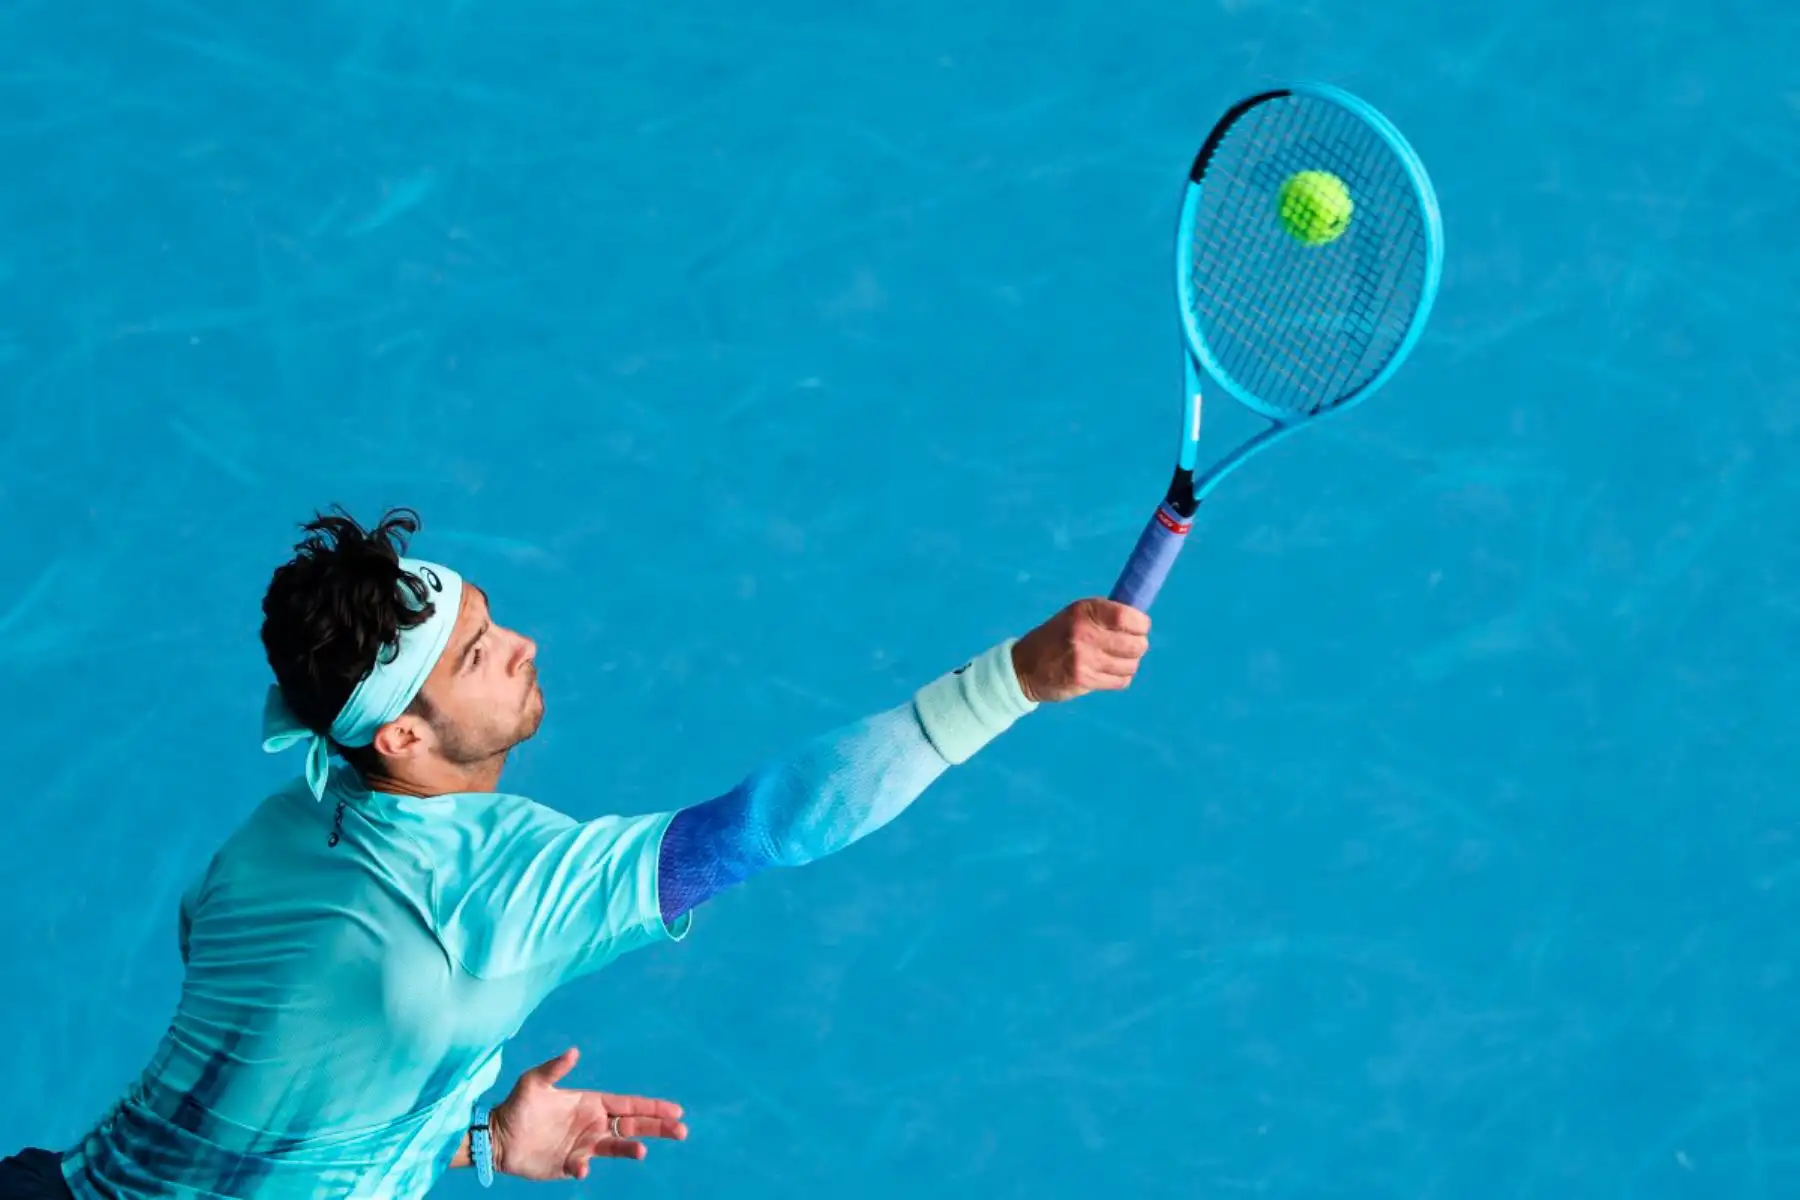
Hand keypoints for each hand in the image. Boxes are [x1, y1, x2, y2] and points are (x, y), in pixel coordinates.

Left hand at [490, 1047, 687, 1181]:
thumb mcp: (533, 1082)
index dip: (652, 1107)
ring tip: (642, 1152)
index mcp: (591, 1103)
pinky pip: (584, 1167)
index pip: (629, 1104)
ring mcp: (584, 1146)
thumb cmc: (516, 1106)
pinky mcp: (570, 1165)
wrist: (497, 1138)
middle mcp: (593, 1124)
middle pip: (633, 1125)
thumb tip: (574, 1051)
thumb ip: (554, 1068)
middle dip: (658, 1127)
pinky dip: (585, 1168)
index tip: (675, 1110)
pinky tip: (582, 1168)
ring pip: (616, 1147)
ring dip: (630, 1149)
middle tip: (682, 1130)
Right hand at [1011, 598, 1150, 702]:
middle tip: (1131, 647)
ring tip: (1117, 661)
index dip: (1141, 625)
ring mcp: (1084, 658)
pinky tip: (1109, 673)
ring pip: (1130, 664)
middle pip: (1135, 644)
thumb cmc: (1056, 638)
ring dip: (1129, 664)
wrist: (1023, 667)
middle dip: (1138, 646)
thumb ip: (1104, 616)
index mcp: (1084, 611)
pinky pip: (1120, 681)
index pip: (1127, 617)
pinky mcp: (1083, 679)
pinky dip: (1120, 678)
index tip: (1140, 628)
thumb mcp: (1074, 616)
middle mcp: (1084, 633)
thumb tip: (1140, 621)